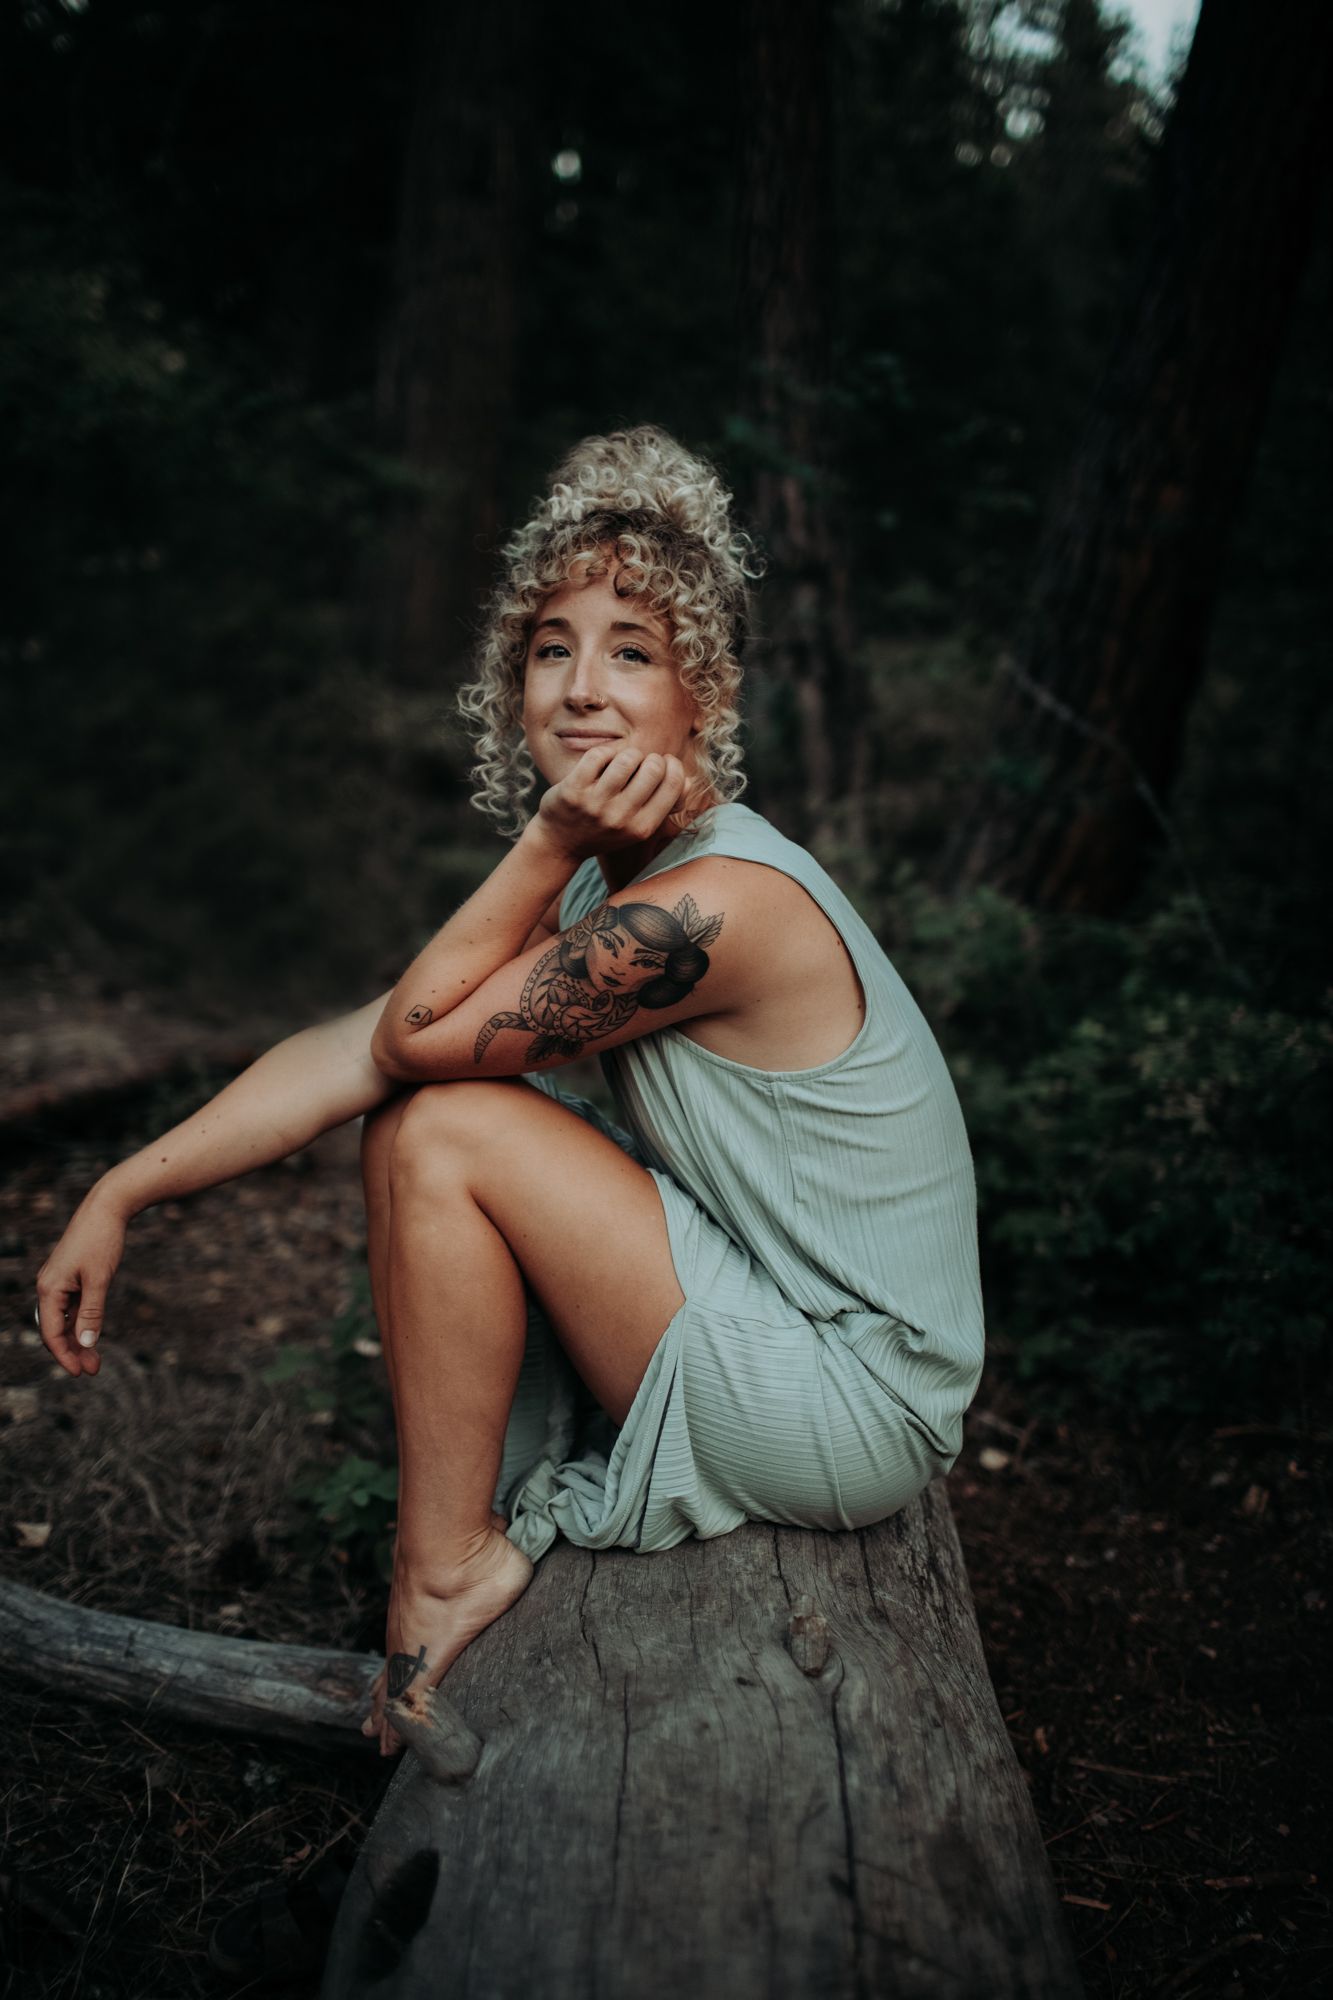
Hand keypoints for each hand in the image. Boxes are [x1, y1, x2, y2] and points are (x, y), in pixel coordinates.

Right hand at [35, 1186, 128, 1377]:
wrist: (107, 1207)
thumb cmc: (102, 1241)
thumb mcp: (100, 1279)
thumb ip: (92, 1312)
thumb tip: (86, 1344)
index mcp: (49, 1289)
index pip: (52, 1333)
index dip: (65, 1356)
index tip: (81, 1374)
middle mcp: (49, 1286)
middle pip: (56, 1330)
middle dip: (73, 1352)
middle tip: (94, 1371)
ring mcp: (59, 1281)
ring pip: (64, 1319)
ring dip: (78, 1339)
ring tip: (96, 1360)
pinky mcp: (71, 1276)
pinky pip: (72, 1307)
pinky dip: (81, 1322)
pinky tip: (92, 1334)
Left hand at [533, 743, 686, 863]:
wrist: (559, 844)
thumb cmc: (606, 829)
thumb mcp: (637, 827)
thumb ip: (664, 805)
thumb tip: (688, 780)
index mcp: (642, 828)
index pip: (674, 783)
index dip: (672, 765)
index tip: (663, 764)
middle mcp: (620, 818)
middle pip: (653, 767)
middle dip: (650, 758)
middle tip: (641, 763)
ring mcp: (595, 805)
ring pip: (627, 758)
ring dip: (628, 753)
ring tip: (623, 761)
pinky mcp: (572, 791)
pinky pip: (598, 755)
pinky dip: (605, 752)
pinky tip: (603, 760)